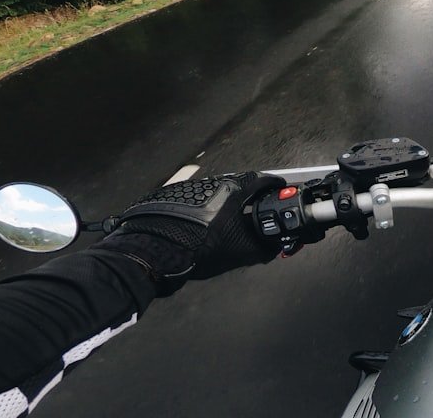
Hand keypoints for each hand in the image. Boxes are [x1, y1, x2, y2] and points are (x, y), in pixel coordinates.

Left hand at [94, 172, 285, 294]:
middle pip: (238, 185)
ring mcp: (189, 187)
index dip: (272, 184)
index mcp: (231, 190)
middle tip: (253, 211)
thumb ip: (262, 248)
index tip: (277, 187)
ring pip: (215, 192)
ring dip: (223, 204)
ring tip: (225, 224)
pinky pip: (195, 199)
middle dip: (248, 197)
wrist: (155, 250)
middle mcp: (210, 182)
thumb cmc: (197, 248)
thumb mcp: (239, 251)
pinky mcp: (171, 196)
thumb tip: (272, 248)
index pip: (260, 180)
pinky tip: (200, 227)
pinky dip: (203, 209)